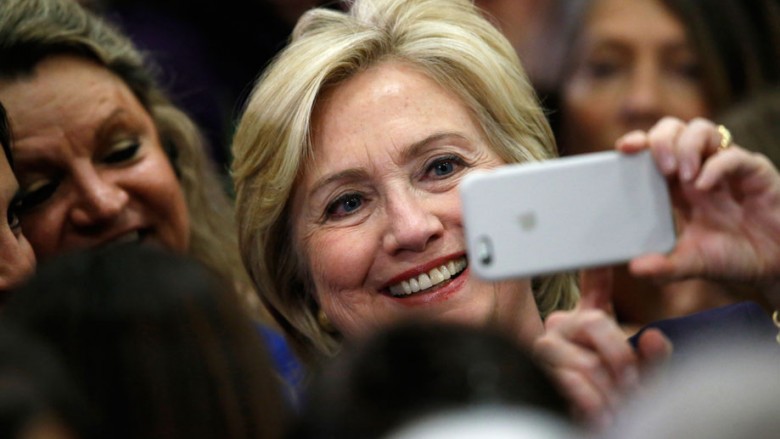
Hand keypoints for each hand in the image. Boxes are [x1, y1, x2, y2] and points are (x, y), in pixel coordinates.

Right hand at [532, 268, 671, 428]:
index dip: (599, 265)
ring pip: (584, 358)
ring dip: (608, 388)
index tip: (605, 250)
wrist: (604, 426)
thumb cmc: (620, 400)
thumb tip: (655, 339)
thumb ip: (654, 357)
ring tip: (616, 405)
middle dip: (620, 355)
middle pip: (593, 321)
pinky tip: (600, 411)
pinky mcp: (538, 371)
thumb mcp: (645, 376)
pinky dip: (592, 401)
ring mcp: (547, 348)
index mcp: (588, 319)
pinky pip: (570, 381)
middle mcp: (563, 326)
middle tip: (632, 383)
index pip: (594, 285)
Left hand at [616, 117, 779, 283]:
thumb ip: (664, 267)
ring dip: (687, 146)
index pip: (652, 150)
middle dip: (662, 139)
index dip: (638, 142)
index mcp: (676, 185)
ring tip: (683, 175)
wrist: (776, 265)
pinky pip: (734, 155)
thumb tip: (635, 269)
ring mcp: (725, 167)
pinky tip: (704, 185)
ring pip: (702, 130)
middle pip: (674, 129)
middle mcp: (698, 169)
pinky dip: (715, 166)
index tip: (624, 148)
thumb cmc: (733, 256)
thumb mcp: (692, 264)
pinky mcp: (754, 172)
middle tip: (662, 167)